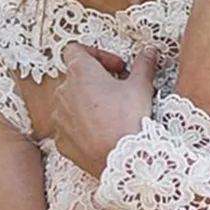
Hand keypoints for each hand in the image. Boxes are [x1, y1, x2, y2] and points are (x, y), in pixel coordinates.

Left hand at [51, 44, 157, 175]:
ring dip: (88, 104)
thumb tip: (149, 51)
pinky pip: (70, 127)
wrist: (122, 159)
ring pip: (71, 103)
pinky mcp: (61, 139)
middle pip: (75, 77)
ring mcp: (59, 117)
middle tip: (120, 90)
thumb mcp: (141, 87)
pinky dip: (84, 126)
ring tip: (112, 113)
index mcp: (81, 73)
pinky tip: (104, 132)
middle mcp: (63, 92)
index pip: (75, 50)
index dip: (97, 54)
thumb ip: (144, 65)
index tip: (117, 67)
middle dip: (97, 81)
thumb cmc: (129, 119)